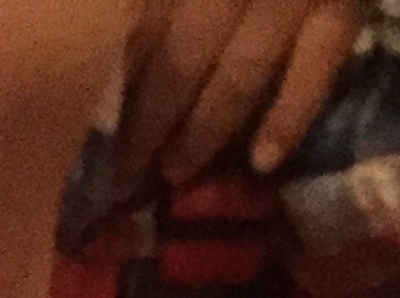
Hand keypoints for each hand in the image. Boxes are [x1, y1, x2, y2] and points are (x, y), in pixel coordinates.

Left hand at [119, 0, 360, 185]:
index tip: (79, 116)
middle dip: (150, 116)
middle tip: (121, 170)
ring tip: (174, 176)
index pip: (141, 20)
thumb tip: (102, 22)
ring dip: (206, 129)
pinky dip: (290, 115)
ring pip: (242, 69)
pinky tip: (263, 161)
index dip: (112, 70)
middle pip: (182, 53)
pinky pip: (320, 63)